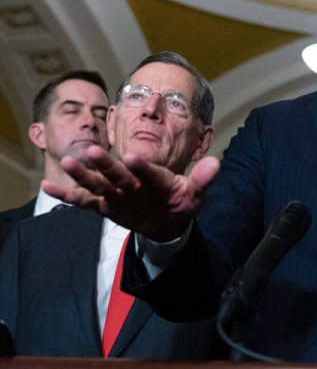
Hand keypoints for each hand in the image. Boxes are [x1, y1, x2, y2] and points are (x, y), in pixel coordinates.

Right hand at [42, 145, 219, 241]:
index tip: (132, 157)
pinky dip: (68, 195)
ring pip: (97, 183)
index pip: (147, 169)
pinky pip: (85, 201)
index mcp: (153, 176)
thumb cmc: (180, 200)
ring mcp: (117, 193)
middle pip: (116, 172)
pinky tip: (48, 186)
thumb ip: (202, 179)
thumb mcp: (194, 193)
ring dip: (83, 174)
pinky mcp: (106, 206)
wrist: (167, 218)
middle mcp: (132, 181)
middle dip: (104, 163)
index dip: (141, 164)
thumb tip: (217, 163)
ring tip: (66, 161)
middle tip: (90, 150)